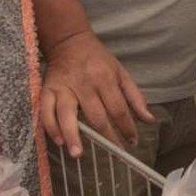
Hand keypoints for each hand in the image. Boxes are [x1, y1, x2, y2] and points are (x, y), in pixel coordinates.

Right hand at [41, 30, 153, 156]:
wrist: (69, 41)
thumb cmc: (99, 60)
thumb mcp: (121, 73)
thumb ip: (135, 97)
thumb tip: (149, 120)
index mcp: (105, 79)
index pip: (118, 109)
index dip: (127, 128)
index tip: (132, 143)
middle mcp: (85, 84)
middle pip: (95, 115)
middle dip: (105, 136)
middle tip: (113, 154)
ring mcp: (64, 87)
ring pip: (66, 113)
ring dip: (72, 134)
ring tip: (77, 153)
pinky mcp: (47, 89)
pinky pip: (45, 110)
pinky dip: (50, 126)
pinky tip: (58, 140)